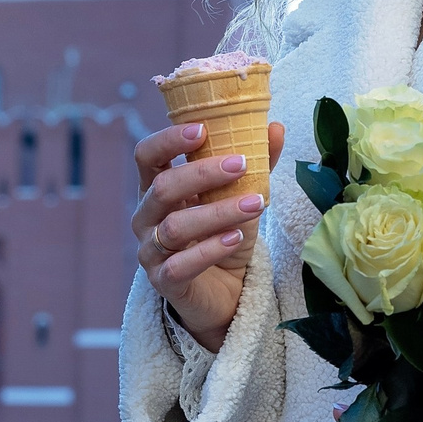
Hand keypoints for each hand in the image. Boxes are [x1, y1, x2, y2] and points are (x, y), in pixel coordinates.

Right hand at [131, 120, 282, 352]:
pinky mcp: (164, 282)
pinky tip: (236, 238)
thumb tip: (275, 127)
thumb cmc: (225, 237)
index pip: (147, 155)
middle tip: (241, 164)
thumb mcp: (241, 197)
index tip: (202, 129)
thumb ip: (255, 164)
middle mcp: (146, 217)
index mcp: (157, 189)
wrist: (227, 294)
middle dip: (202, 173)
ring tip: (255, 204)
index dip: (168, 140)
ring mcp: (151, 251)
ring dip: (217, 212)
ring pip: (175, 227)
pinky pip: (180, 265)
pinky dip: (210, 249)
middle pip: (162, 188)